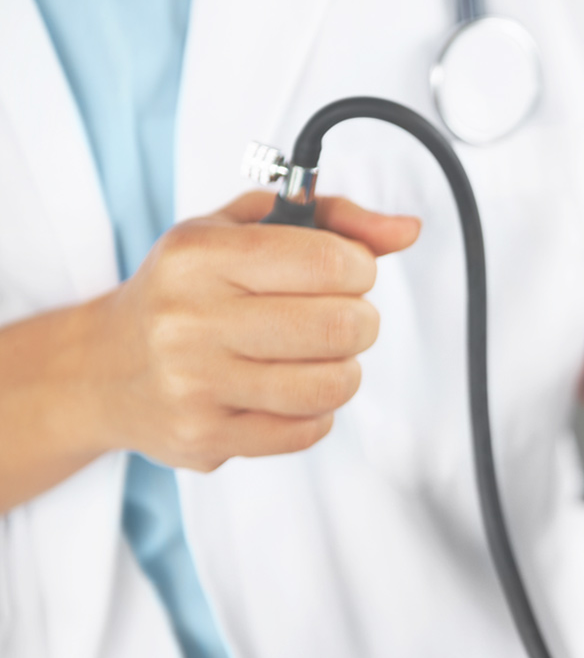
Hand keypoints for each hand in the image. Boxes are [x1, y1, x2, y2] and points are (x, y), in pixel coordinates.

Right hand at [85, 192, 419, 470]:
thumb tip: (406, 230)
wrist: (103, 369)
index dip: (361, 268)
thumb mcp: (243, 229)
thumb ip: (332, 219)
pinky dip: (316, 412)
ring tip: (320, 356)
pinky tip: (288, 390)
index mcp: (200, 256)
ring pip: (330, 385)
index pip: (328, 260)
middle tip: (340, 317)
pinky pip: (307, 431)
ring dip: (343, 369)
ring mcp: (194, 385)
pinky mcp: (205, 438)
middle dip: (360, 321)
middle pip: (339, 326)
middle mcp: (190, 320)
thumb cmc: (188, 290)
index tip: (348, 272)